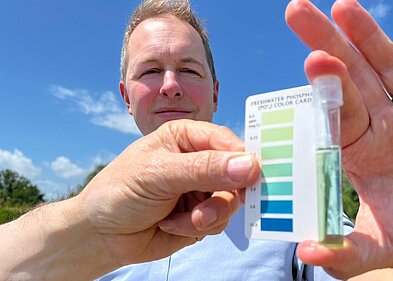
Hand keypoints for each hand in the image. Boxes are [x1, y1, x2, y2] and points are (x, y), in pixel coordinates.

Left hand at [78, 119, 258, 265]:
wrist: (100, 235)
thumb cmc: (119, 192)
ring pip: (231, 202)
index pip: (226, 141)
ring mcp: (200, 188)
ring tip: (183, 222)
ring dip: (209, 216)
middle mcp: (198, 160)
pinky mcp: (201, 214)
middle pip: (236, 175)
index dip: (242, 158)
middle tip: (205, 213)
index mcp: (186, 137)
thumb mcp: (159, 174)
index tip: (252, 178)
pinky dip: (199, 228)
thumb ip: (204, 169)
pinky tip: (172, 226)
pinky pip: (220, 221)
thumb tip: (249, 165)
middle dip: (223, 197)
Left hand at [286, 0, 392, 279]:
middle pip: (352, 79)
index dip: (326, 89)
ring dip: (369, 35)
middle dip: (327, 45)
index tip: (311, 60)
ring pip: (392, 66)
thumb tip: (306, 255)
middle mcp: (389, 128)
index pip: (339, 114)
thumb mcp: (391, 248)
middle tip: (296, 10)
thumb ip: (350, 253)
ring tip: (342, 5)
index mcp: (366, 155)